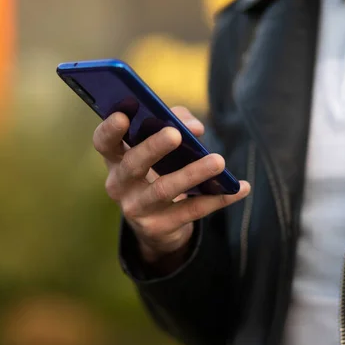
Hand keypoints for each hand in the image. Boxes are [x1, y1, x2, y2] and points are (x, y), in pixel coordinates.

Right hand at [93, 106, 250, 268]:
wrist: (158, 225)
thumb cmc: (159, 171)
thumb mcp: (162, 147)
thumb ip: (176, 124)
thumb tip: (195, 129)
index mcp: (115, 159)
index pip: (103, 142)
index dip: (110, 130)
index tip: (123, 116)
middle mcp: (119, 185)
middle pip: (133, 164)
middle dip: (153, 148)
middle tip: (175, 135)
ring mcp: (136, 209)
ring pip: (164, 190)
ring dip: (193, 174)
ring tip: (218, 161)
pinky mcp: (158, 228)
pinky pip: (191, 211)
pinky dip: (218, 198)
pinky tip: (240, 188)